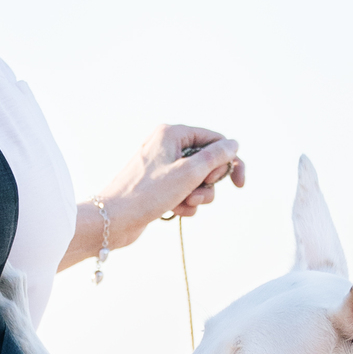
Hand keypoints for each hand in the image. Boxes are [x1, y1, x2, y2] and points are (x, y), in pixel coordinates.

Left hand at [95, 123, 246, 246]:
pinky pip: (185, 192)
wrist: (113, 219)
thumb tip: (233, 144)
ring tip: (183, 204)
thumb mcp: (189, 173)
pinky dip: (185, 203)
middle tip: (196, 192)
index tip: (239, 184)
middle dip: (208, 182)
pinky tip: (174, 211)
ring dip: (198, 196)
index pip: (215, 140)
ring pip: (198, 180)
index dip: (229, 161)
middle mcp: (167, 146)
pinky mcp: (159, 186)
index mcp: (172, 133)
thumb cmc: (148, 193)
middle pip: (207, 161)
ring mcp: (163, 167)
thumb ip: (216, 156)